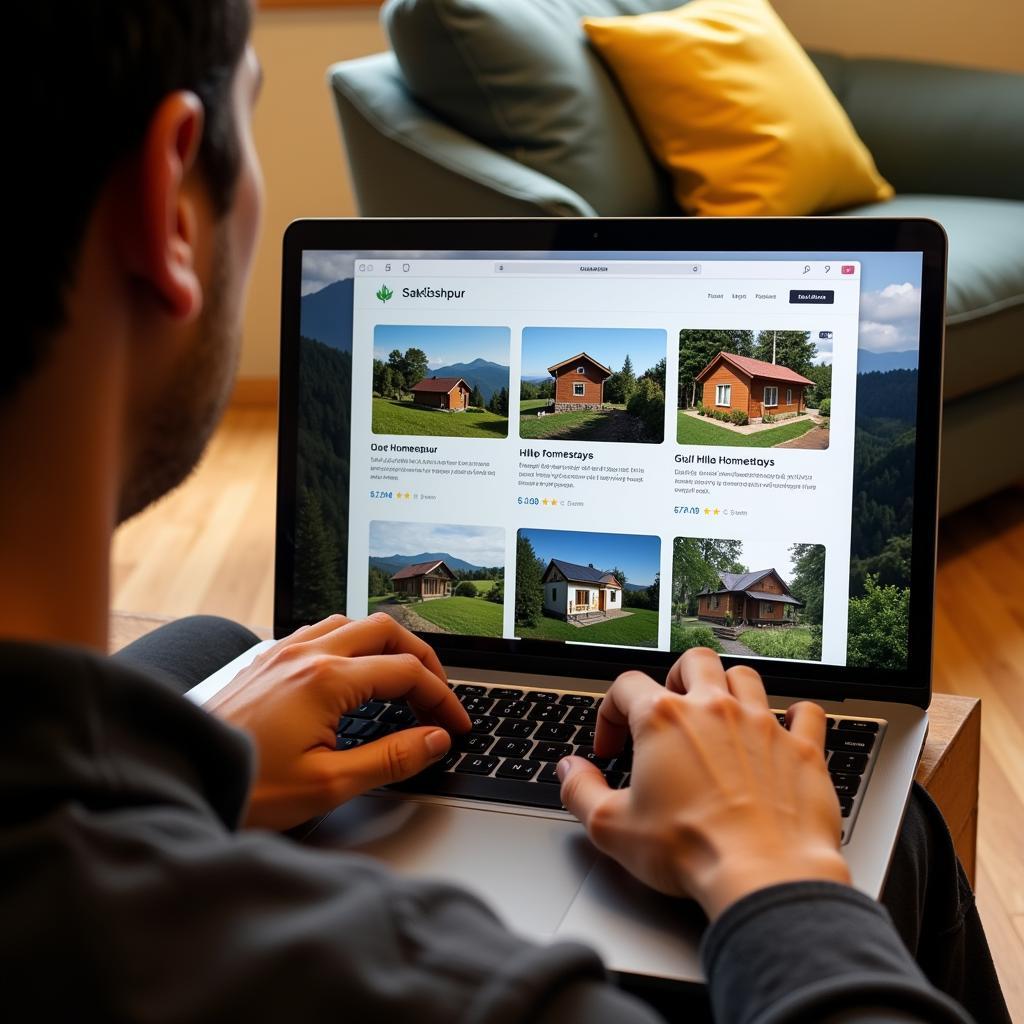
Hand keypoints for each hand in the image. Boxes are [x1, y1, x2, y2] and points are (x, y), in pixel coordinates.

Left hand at [206, 613, 470, 830]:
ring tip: (400, 680)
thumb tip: (435, 739)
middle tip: (437, 695)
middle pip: (386, 630)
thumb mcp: (329, 784)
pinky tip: (350, 671)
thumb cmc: (247, 787)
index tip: (456, 726)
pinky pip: (320, 630)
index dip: (442, 698)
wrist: (180, 780)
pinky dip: (351, 643)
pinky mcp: (265, 660)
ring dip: (386, 645)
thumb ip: (391, 758)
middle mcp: (307, 654)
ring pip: (352, 622)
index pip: (407, 672)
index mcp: (327, 680)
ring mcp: (283, 652)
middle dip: (422, 659)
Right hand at [557, 647, 849, 919]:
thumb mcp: (612, 827)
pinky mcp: (802, 749)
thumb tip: (568, 770)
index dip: (610, 713)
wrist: (763, 874)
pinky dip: (795, 715)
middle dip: (677, 677)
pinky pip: (805, 712)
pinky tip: (786, 727)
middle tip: (671, 708)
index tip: (611, 748)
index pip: (625, 686)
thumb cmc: (691, 850)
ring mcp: (762, 724)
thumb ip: (580, 791)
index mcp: (664, 719)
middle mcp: (714, 709)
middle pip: (693, 661)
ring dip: (729, 688)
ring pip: (745, 676)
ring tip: (720, 713)